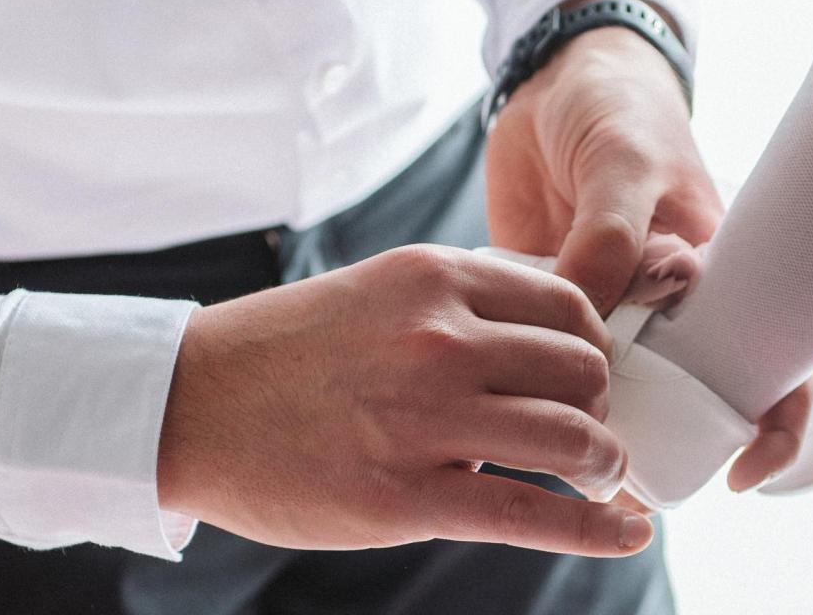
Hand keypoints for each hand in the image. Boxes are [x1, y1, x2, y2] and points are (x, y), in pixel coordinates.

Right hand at [157, 245, 656, 556]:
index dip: (595, 347)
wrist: (188, 401)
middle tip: (592, 431)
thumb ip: (458, 306)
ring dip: (603, 464)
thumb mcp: (377, 291)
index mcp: (436, 279)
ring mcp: (425, 417)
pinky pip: (530, 515)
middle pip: (582, 371)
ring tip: (598, 477)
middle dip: (602, 407)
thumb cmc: (285, 349)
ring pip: (571, 440)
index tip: (591, 376)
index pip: (568, 305)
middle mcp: (440, 338)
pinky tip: (624, 533)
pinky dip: (594, 529)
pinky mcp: (405, 496)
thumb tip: (542, 342)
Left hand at [485, 19, 811, 501]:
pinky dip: (530, 375)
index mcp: (714, 274)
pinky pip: (544, 349)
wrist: (552, 80)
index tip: (738, 475)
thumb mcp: (625, 163)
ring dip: (588, 416)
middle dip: (662, 439)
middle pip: (683, 392)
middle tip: (622, 472)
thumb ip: (611, 236)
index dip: (772, 426)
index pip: (769, 363)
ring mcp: (605, 303)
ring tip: (560, 451)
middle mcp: (667, 302)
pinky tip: (504, 397)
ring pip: (609, 383)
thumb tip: (587, 321)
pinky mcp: (546, 297)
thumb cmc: (618, 109)